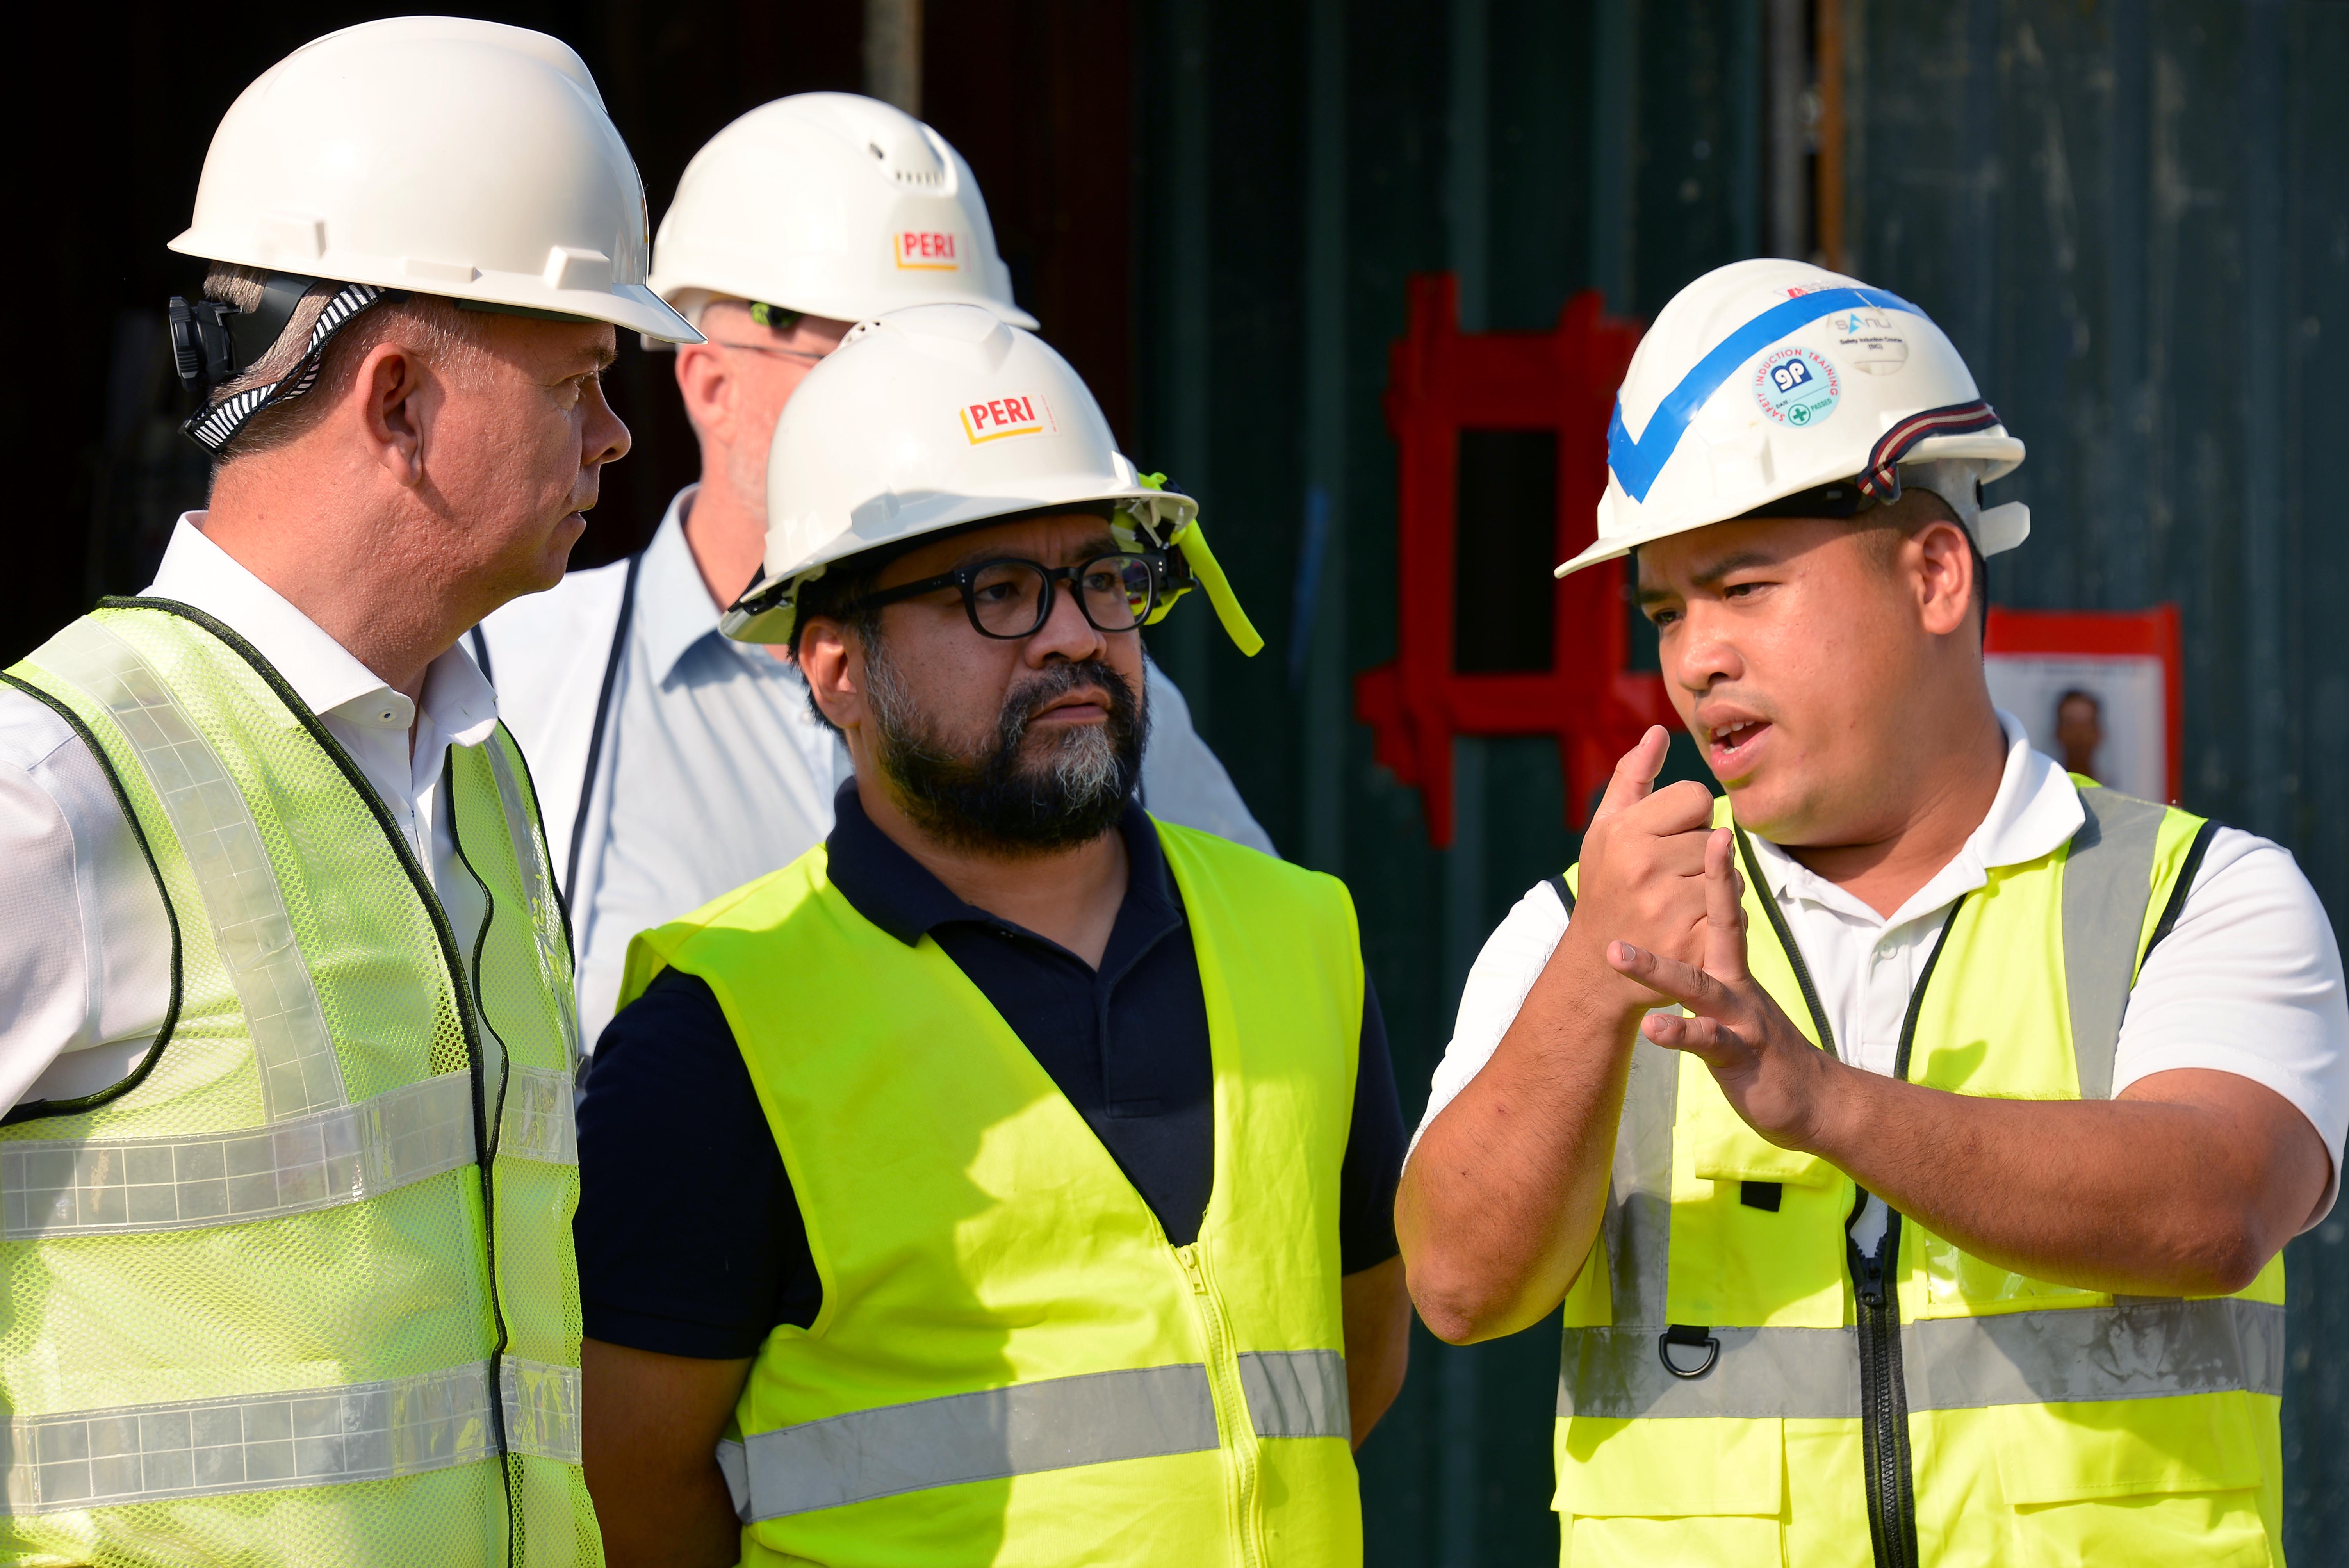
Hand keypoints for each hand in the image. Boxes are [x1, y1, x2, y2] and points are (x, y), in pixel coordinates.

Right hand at [1562, 727, 1722, 1015]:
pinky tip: (1694, 929)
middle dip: (1701, 856)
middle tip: (1667, 880)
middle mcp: (1644, 867)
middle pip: (1717, 837)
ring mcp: (1670, 908)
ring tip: (1680, 904)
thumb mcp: (1605, 831)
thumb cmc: (1606, 888)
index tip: (1663, 842)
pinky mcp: (1694, 946)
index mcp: (1624, 832)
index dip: (1687, 818)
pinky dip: (1721, 921)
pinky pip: (1734, 914)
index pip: (1696, 797)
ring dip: (1716, 889)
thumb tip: (1658, 732)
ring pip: (1731, 876)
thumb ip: (1632, 778)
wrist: (1597, 969)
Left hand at [1603, 827, 1842, 1149]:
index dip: (1720, 869)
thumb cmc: (1759, 1041)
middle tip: (1688, 842)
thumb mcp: (1735, 994)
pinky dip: (1678, 1034)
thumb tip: (1701, 921)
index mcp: (1733, 965)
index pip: (1726, 908)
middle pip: (1725, 924)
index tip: (1712, 824)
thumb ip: (1716, 958)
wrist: (1810, 1099)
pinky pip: (1705, 1041)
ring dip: (1657, 969)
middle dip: (1713, 883)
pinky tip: (1650, 1026)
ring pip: (1699, 985)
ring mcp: (1739, 1017)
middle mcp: (1738, 981)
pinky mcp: (1737, 1055)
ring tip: (1615, 951)